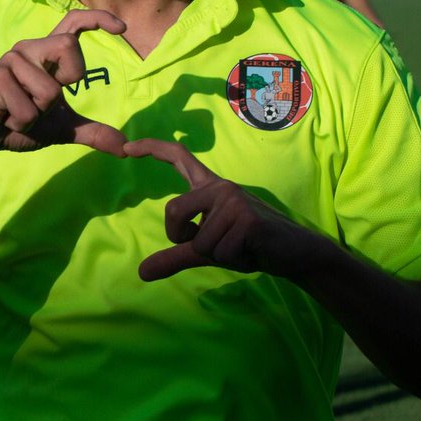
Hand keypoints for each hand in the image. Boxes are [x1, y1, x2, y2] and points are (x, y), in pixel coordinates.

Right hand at [0, 9, 127, 156]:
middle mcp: (30, 49)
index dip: (98, 19)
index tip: (123, 28)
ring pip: (50, 90)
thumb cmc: (17, 124)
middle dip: (69, 78)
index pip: (73, 23)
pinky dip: (23, 123)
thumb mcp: (61, 129)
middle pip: (68, 46)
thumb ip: (93, 133)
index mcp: (46, 54)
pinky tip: (6, 118)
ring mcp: (12, 60)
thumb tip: (125, 148)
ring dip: (39, 114)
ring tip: (18, 113)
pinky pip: (29, 109)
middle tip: (47, 101)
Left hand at [124, 138, 319, 280]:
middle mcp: (219, 187)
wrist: (294, 253)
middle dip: (182, 238)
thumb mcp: (206, 251)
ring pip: (199, 241)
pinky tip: (250, 250)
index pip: (178, 158)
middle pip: (172, 211)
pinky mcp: (247, 218)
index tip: (127, 147)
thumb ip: (175, 256)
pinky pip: (219, 251)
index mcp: (208, 188)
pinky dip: (232, 260)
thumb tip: (142, 272)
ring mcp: (234, 199)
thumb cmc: (247, 247)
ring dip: (217, 255)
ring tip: (239, 247)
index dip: (152, 149)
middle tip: (210, 245)